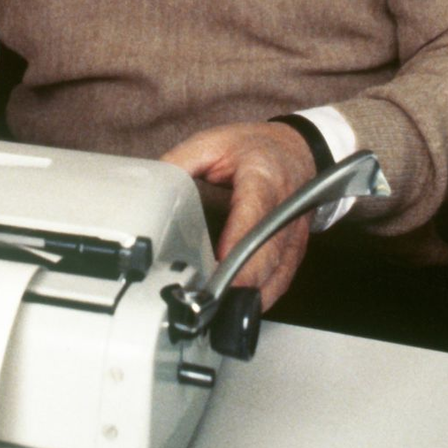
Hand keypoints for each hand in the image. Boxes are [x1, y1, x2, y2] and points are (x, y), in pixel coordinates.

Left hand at [161, 122, 316, 310]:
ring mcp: (293, 235)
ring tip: (212, 305)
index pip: (253, 214)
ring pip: (276, 276)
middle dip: (237, 281)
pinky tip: (233, 304)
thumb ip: (180, 162)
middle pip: (267, 255)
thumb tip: (150, 185)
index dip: (239, 243)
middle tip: (204, 298)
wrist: (297, 151)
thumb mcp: (213, 142)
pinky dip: (257, 296)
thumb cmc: (256, 147)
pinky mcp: (294, 252)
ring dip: (246, 295)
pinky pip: (279, 282)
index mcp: (263, 178)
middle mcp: (285, 209)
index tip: (219, 265)